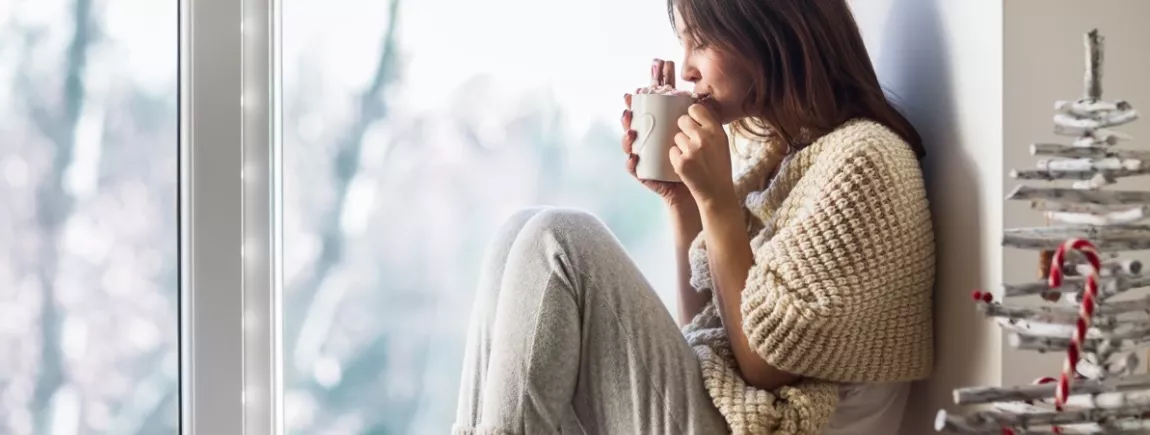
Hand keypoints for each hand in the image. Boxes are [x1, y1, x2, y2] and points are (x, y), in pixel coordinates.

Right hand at [622, 59, 696, 209]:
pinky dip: (631, 164)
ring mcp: (645, 159)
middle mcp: (649, 145)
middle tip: (628, 111)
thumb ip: (694, 121)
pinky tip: (633, 158)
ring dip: (626, 139)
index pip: (645, 117)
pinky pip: (634, 169)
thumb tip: (696, 100)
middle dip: (627, 119)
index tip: (634, 93)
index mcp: (659, 133)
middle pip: (633, 128)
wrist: (700, 188)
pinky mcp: (645, 175)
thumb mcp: (696, 137)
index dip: (637, 105)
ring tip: (631, 133)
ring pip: (630, 147)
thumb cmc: (699, 161)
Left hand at [670, 103, 736, 207]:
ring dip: (680, 145)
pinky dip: (676, 158)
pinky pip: (672, 151)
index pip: (696, 109)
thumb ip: (711, 127)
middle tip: (690, 141)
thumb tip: (696, 111)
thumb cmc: (719, 167)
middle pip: (682, 121)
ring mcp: (692, 150)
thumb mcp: (722, 143)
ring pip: (676, 137)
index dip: (691, 115)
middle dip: (683, 129)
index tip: (692, 122)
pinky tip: (687, 165)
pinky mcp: (682, 162)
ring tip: (692, 157)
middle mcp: (705, 138)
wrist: (717, 192)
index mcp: (716, 130)